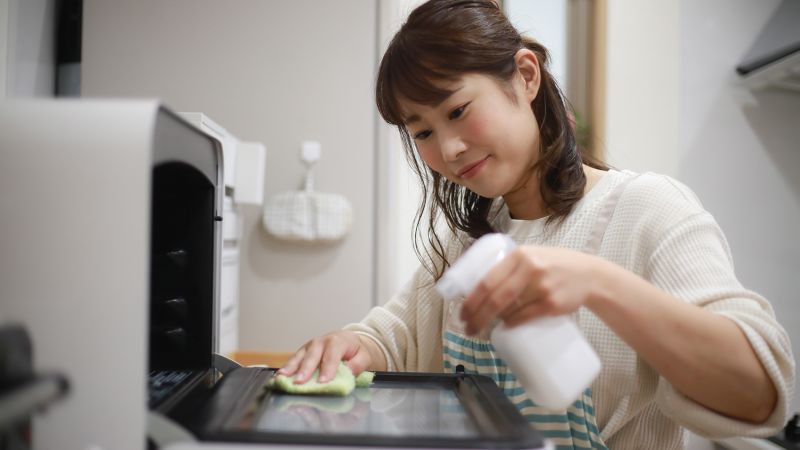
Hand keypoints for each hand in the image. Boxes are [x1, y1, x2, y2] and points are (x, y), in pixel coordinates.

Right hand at [277, 330, 372, 383]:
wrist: (348, 340)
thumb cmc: (355, 350)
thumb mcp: (364, 356)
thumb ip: (358, 365)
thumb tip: (349, 372)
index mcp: (338, 341)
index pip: (332, 355)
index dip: (328, 368)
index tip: (323, 382)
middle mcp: (321, 342)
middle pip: (312, 355)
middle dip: (305, 369)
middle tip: (300, 382)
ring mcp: (310, 346)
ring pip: (299, 357)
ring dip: (290, 368)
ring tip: (282, 379)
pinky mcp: (302, 352)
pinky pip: (293, 360)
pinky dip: (286, 369)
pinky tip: (279, 378)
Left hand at [459, 245, 601, 334]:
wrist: (588, 275)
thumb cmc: (553, 266)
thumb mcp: (531, 256)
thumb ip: (508, 267)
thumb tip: (477, 288)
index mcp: (519, 255)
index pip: (487, 280)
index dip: (471, 300)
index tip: (462, 313)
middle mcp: (530, 269)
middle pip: (495, 298)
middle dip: (477, 317)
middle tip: (468, 329)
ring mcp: (542, 287)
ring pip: (509, 309)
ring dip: (494, 321)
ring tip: (484, 327)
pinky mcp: (552, 303)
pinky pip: (525, 317)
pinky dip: (512, 324)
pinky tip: (506, 326)